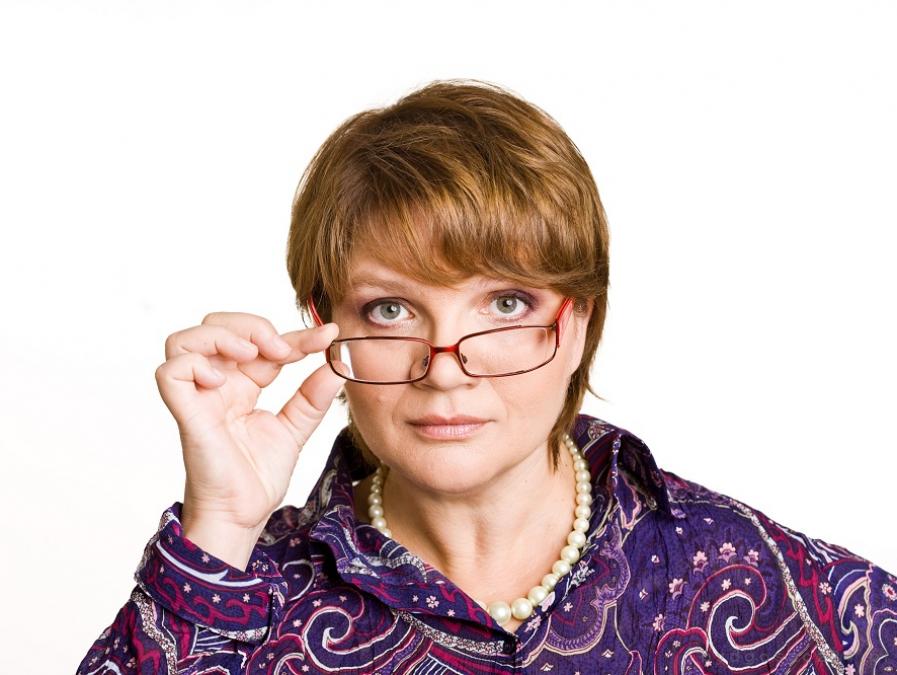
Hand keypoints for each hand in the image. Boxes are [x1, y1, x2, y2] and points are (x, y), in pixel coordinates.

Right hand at [154, 311, 341, 563]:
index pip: (263, 344)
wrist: (244, 516)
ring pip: (185, 339)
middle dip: (251, 326)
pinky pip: (170, 371)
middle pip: (216, 326)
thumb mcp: (296, 428)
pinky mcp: (185, 414)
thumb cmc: (258, 478)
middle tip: (282, 348)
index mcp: (242, 386)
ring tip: (252, 355)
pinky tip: (222, 379)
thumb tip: (338, 364)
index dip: (295, 335)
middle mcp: (217, 385)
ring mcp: (198, 397)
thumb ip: (313, 396)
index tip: (328, 336)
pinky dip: (195, 363)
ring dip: (221, 336)